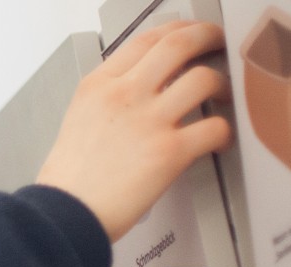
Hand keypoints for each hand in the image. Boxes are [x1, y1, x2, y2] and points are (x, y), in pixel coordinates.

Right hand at [37, 21, 233, 241]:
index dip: (175, 29)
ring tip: (222, 97)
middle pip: (177, 45)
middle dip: (206, 37)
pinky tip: (219, 139)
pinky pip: (215, 127)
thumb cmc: (70, 179)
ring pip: (203, 79)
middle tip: (218, 42)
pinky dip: (224, 131)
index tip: (188, 32)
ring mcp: (148, 122)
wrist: (66, 214)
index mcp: (98, 86)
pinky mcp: (170, 152)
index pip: (144, 40)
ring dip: (221, 84)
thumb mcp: (79, 119)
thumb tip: (142, 88)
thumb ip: (109, 97)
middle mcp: (124, 96)